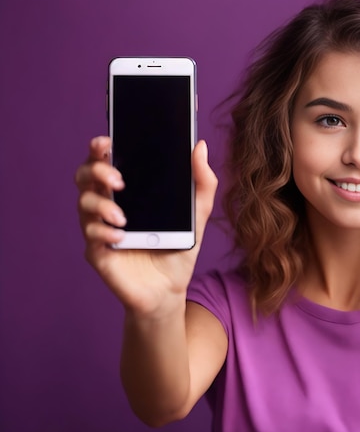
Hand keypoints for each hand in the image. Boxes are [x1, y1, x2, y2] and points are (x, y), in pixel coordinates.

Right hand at [75, 136, 217, 316]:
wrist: (171, 290)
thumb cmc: (178, 249)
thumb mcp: (198, 215)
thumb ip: (202, 182)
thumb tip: (201, 146)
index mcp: (130, 191)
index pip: (107, 160)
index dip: (100, 147)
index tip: (107, 141)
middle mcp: (110, 204)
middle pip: (86, 175)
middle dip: (96, 170)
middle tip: (118, 179)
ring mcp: (100, 228)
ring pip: (84, 202)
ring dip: (101, 204)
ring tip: (122, 216)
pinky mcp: (98, 252)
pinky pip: (90, 235)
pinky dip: (103, 232)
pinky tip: (120, 236)